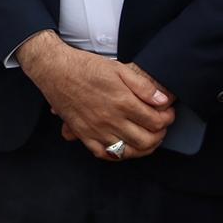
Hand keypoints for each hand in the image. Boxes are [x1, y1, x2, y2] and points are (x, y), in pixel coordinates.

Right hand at [16, 31, 174, 159]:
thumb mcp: (118, 68)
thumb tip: (162, 101)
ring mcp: (96, 130)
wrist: (54, 70)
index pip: (156, 121)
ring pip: (128, 151)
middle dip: (159, 135)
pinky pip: (104, 154)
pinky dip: (117, 154)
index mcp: (122, 102)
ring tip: (146, 138)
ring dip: (143, 148)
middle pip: (146, 140)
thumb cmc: (84, 67)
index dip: (167, 118)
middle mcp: (111, 120)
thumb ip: (142, 86)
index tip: (167, 113)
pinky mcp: (83, 134)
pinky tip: (122, 146)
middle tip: (160, 127)